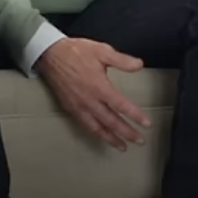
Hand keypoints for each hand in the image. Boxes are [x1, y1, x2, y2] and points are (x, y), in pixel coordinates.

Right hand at [35, 37, 150, 150]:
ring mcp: (79, 106)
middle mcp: (90, 100)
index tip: (146, 124)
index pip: (122, 106)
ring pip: (98, 128)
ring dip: (111, 139)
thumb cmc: (75, 52)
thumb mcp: (101, 51)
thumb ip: (121, 60)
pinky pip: (85, 125)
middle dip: (127, 133)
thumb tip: (139, 65)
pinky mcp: (70, 108)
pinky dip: (95, 133)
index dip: (136, 116)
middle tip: (139, 140)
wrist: (50, 54)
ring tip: (122, 146)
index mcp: (99, 87)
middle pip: (112, 122)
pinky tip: (101, 135)